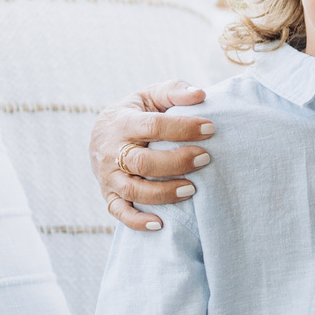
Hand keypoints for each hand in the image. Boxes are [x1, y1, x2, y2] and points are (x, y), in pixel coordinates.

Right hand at [91, 84, 215, 231]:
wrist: (102, 132)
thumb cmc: (137, 112)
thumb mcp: (151, 95)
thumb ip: (174, 90)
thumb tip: (201, 94)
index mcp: (122, 122)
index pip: (153, 126)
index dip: (183, 128)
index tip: (211, 128)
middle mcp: (111, 151)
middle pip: (142, 162)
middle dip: (177, 162)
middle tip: (206, 159)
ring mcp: (108, 176)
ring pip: (132, 190)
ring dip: (164, 193)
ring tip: (192, 189)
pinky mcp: (108, 194)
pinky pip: (119, 212)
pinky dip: (138, 221)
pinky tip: (161, 224)